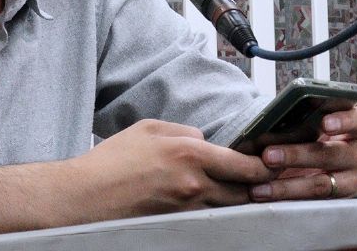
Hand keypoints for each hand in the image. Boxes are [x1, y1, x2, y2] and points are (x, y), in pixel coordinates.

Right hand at [67, 119, 273, 218]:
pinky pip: (208, 222)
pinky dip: (216, 215)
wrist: (85, 197)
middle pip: (242, 193)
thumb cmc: (112, 160)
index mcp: (189, 154)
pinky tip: (216, 208)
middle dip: (257, 189)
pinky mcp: (177, 227)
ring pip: (228, 210)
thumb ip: (185, 131)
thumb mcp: (149, 129)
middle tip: (267, 183)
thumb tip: (206, 140)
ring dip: (238, 203)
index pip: (242, 165)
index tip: (271, 165)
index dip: (262, 167)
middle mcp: (194, 185)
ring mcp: (186, 211)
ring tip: (246, 196)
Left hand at [248, 106, 356, 201]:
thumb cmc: (311, 133)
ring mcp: (355, 179)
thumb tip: (274, 115)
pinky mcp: (342, 201)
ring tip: (261, 185)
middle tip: (268, 155)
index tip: (324, 123)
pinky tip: (266, 194)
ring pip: (322, 184)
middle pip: (332, 154)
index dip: (344, 120)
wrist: (315, 164)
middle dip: (297, 155)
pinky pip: (314, 203)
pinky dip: (287, 199)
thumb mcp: (312, 122)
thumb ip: (303, 118)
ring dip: (288, 185)